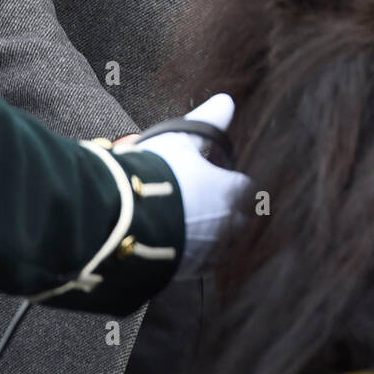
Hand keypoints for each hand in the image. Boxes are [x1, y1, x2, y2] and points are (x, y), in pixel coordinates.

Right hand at [130, 94, 251, 278]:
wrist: (124, 221)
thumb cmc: (157, 175)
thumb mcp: (181, 139)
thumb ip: (208, 121)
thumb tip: (228, 101)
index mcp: (230, 192)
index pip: (249, 188)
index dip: (238, 182)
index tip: (225, 178)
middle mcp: (227, 225)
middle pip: (241, 220)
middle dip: (231, 212)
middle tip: (210, 203)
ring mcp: (209, 252)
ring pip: (224, 245)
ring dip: (215, 236)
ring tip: (194, 226)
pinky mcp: (188, 273)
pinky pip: (203, 265)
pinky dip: (197, 255)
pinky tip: (182, 247)